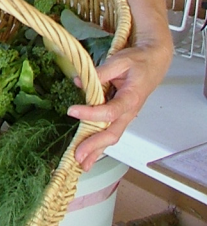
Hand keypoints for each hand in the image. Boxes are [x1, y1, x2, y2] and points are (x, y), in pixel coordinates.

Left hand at [67, 40, 172, 169]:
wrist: (154, 62)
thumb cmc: (139, 61)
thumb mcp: (120, 61)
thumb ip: (100, 72)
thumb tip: (79, 81)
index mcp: (131, 98)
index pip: (110, 111)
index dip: (91, 113)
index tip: (72, 110)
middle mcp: (129, 111)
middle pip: (112, 133)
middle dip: (94, 146)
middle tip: (78, 155)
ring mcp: (125, 116)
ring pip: (111, 137)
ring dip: (96, 151)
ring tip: (82, 164)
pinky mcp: (120, 116)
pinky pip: (109, 132)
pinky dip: (98, 145)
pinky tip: (88, 154)